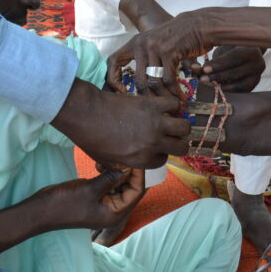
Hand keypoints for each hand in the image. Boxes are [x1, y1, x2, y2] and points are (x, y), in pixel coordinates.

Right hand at [0, 168, 147, 254]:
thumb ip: (112, 177)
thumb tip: (129, 166)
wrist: (40, 210)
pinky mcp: (95, 198)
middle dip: (127, 171)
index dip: (138, 174)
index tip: (135, 157)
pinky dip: (107, 175)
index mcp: (115, 214)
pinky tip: (100, 165)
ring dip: (116, 171)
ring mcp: (104, 205)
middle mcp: (113, 211)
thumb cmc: (65, 203)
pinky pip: (108, 185)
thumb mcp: (91, 188)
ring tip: (107, 160)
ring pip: (119, 185)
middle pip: (130, 188)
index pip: (136, 192)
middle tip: (120, 155)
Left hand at [51, 79, 191, 168]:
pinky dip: (174, 106)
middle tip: (170, 138)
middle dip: (177, 144)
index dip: (159, 155)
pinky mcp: (152, 104)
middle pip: (181, 147)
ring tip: (171, 123)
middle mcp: (153, 143)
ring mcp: (155, 123)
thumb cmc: (91, 138)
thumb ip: (121, 165)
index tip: (155, 148)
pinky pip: (175, 105)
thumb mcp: (106, 160)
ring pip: (184, 127)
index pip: (163, 161)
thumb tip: (126, 167)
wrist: (85, 113)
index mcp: (141, 160)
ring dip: (179, 127)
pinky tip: (165, 108)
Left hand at [110, 11, 216, 96]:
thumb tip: (141, 87)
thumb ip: (146, 60)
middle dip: (149, 98)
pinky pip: (168, 79)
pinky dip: (175, 92)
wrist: (198, 25)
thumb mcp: (156, 45)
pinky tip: (181, 98)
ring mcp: (154, 47)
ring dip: (164, 97)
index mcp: (135, 43)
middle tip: (157, 108)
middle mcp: (142, 44)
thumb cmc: (178, 39)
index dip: (112, 80)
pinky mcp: (169, 52)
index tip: (121, 93)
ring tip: (172, 106)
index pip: (113, 62)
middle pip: (138, 80)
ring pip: (153, 82)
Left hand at [192, 45, 265, 91]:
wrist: (249, 53)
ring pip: (238, 85)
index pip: (234, 58)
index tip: (204, 68)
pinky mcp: (253, 86)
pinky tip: (216, 87)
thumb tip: (196, 69)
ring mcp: (257, 77)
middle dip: (217, 77)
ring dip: (221, 86)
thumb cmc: (232, 48)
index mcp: (252, 50)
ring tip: (207, 84)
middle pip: (235, 73)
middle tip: (202, 79)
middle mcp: (258, 64)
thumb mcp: (224, 48)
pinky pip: (239, 91)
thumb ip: (213, 58)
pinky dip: (227, 90)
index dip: (218, 64)